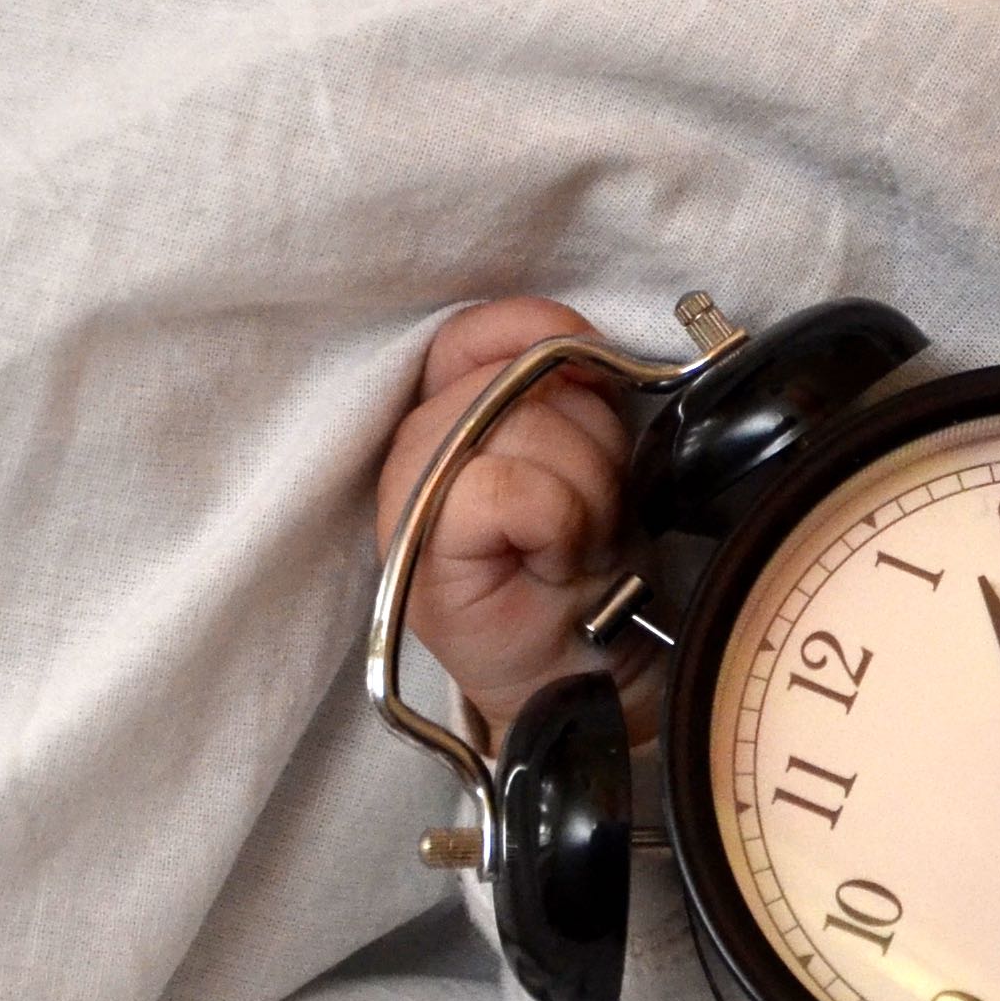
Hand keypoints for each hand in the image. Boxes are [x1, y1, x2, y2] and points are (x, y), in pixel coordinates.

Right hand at [378, 298, 629, 729]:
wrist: (588, 668)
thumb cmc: (586, 565)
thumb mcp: (591, 452)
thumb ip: (569, 388)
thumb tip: (578, 346)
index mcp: (447, 408)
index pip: (478, 332)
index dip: (541, 337)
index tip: (593, 382)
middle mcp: (414, 445)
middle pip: (515, 379)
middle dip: (588, 441)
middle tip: (587, 508)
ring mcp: (406, 498)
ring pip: (521, 429)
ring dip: (584, 489)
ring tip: (574, 539)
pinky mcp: (419, 549)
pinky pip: (507, 488)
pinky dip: (558, 523)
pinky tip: (555, 560)